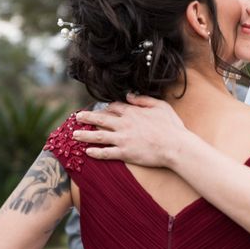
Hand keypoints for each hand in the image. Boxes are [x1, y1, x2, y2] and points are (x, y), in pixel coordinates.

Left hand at [72, 93, 186, 167]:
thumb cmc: (171, 126)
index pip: (114, 107)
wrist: (175, 146)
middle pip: (101, 119)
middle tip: (76, 117)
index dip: (106, 108)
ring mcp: (123, 139)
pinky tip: (87, 152)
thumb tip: (129, 95)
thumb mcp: (160, 106)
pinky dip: (96, 153)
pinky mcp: (125, 153)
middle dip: (87, 118)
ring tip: (74, 135)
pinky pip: (106, 153)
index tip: (100, 109)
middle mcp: (124, 124)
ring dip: (85, 135)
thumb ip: (143, 100)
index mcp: (133, 112)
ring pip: (99, 136)